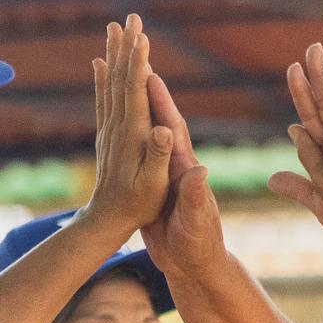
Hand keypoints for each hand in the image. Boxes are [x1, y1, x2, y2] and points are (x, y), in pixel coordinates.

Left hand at [73, 16, 175, 249]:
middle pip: (121, 78)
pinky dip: (102, 77)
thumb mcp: (155, 184)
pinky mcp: (107, 134)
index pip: (135, 90)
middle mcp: (118, 125)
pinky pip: (104, 98)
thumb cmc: (139, 205)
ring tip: (113, 28)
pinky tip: (99, 62)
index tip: (141, 35)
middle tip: (130, 17)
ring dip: (114, 53)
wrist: (108, 218)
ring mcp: (110, 128)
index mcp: (133, 133)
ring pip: (111, 83)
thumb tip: (161, 127)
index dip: (139, 61)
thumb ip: (158, 155)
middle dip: (127, 46)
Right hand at [140, 73, 222, 270]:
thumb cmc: (199, 246)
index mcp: (186, 170)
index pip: (173, 130)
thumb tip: (200, 172)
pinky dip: (131, 127)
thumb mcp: (196, 223)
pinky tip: (122, 113)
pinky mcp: (155, 181)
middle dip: (149, 89)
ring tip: (126, 72)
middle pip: (161, 118)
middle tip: (137, 56)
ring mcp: (165, 171)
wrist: (194, 265)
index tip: (151, 75)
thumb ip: (196, 198)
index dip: (162, 104)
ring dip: (137, 100)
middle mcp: (177, 163)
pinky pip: (140, 146)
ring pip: (148, 128)